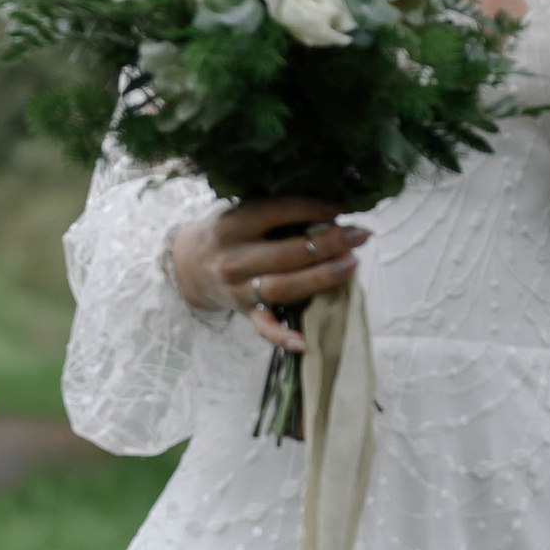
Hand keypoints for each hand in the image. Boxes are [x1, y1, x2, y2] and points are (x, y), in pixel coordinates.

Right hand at [170, 196, 367, 348]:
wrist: (189, 266)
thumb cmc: (227, 233)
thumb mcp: (239, 211)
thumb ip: (272, 210)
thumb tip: (326, 207)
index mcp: (231, 226)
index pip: (275, 213)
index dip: (311, 208)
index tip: (340, 208)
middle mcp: (232, 259)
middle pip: (287, 253)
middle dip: (329, 243)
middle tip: (360, 234)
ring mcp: (238, 289)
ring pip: (283, 287)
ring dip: (321, 277)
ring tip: (352, 264)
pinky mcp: (244, 312)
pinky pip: (263, 328)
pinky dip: (283, 337)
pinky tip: (305, 342)